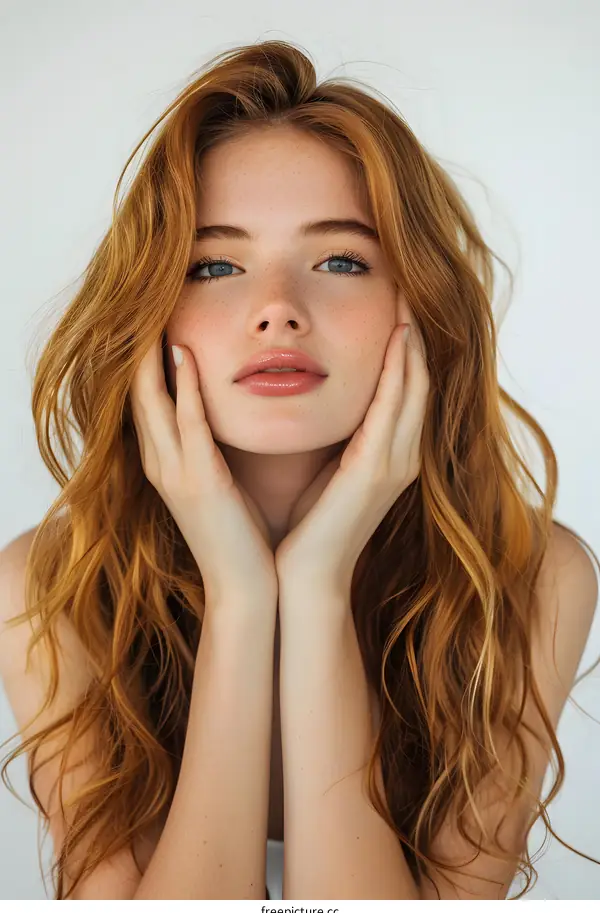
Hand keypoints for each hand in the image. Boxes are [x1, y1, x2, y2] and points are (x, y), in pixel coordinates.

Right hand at [130, 337, 277, 609]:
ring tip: (155, 312)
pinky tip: (185, 356)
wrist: (246, 587)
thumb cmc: (243, 535)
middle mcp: (162, 464)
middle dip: (140, 349)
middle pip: (139, 393)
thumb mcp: (221, 484)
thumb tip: (230, 413)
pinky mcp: (199, 483)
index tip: (155, 318)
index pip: (148, 400)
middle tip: (146, 303)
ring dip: (153, 357)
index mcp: (167, 464)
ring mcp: (175, 473)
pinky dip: (184, 389)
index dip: (147, 359)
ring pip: (153, 402)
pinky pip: (188, 426)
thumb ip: (216, 449)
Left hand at [275, 317, 429, 595]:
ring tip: (407, 302)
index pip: (408, 392)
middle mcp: (402, 458)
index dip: (408, 350)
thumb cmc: (308, 524)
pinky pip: (393, 407)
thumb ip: (336, 438)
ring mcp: (394, 464)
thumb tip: (324, 403)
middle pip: (421, 383)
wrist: (304, 575)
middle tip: (410, 291)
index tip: (397, 309)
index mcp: (390, 458)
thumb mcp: (327, 470)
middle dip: (416, 337)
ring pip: (415, 389)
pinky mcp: (376, 470)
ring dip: (413, 344)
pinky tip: (396, 339)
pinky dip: (399, 370)